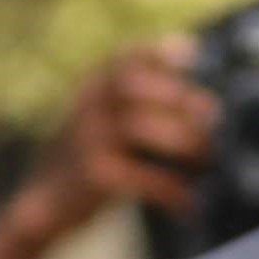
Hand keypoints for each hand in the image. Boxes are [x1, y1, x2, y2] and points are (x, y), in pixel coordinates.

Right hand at [19, 38, 215, 237]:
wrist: (45, 205)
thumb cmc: (86, 163)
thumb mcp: (100, 124)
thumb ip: (134, 107)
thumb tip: (202, 104)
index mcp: (90, 92)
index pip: (123, 59)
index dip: (157, 52)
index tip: (191, 53)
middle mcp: (86, 110)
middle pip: (134, 86)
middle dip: (178, 96)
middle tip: (213, 115)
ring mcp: (87, 141)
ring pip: (139, 126)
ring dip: (181, 139)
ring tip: (207, 157)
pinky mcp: (94, 176)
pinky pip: (142, 177)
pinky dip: (172, 190)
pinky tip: (190, 202)